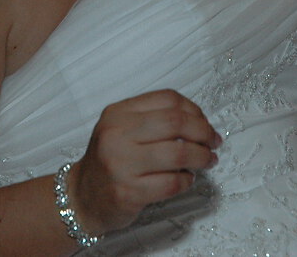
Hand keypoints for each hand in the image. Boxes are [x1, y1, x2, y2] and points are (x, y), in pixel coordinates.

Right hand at [68, 89, 221, 234]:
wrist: (82, 197)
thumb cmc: (111, 160)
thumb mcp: (122, 129)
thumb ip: (154, 119)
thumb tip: (200, 121)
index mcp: (118, 113)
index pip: (167, 99)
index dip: (194, 110)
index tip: (205, 123)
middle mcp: (116, 135)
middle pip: (175, 122)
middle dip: (203, 131)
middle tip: (213, 142)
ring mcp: (121, 164)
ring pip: (178, 153)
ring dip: (202, 157)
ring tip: (208, 161)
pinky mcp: (128, 192)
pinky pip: (171, 183)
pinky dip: (187, 180)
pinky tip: (186, 179)